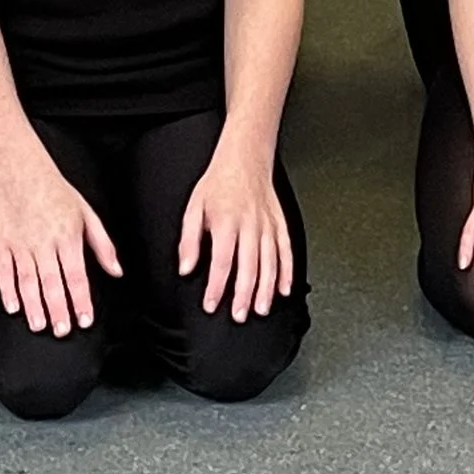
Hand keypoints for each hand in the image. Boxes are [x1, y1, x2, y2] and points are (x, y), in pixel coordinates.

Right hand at [0, 152, 122, 337]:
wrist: (22, 174)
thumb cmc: (57, 194)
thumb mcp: (88, 214)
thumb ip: (103, 245)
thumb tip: (116, 271)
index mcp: (68, 236)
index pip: (77, 275)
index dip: (81, 300)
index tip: (85, 319)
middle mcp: (44, 243)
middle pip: (52, 282)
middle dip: (58, 309)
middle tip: (62, 330)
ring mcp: (21, 245)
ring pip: (27, 281)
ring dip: (34, 305)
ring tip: (39, 325)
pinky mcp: (2, 245)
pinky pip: (4, 272)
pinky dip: (7, 291)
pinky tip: (14, 308)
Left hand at [178, 139, 294, 319]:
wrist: (245, 158)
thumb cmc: (218, 183)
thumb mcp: (194, 208)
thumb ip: (189, 241)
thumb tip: (186, 268)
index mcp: (226, 222)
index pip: (221, 261)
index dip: (216, 286)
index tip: (211, 304)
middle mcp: (250, 225)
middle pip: (249, 266)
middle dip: (244, 294)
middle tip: (239, 315)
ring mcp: (268, 225)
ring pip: (270, 261)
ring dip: (266, 288)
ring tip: (260, 309)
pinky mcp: (280, 224)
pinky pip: (286, 250)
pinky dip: (287, 271)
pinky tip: (284, 289)